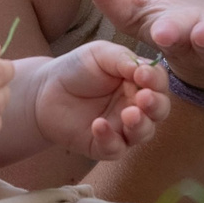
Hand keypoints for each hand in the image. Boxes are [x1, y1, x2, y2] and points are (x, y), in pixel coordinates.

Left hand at [32, 41, 170, 162]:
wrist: (44, 91)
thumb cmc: (76, 69)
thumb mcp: (99, 54)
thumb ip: (123, 59)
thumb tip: (145, 68)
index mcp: (138, 82)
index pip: (158, 83)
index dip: (155, 80)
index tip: (142, 75)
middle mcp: (136, 106)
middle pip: (159, 111)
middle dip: (156, 106)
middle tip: (144, 99)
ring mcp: (122, 128)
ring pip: (143, 133)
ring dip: (140, 125)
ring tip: (128, 114)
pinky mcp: (104, 146)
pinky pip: (115, 148)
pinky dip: (110, 139)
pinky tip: (98, 125)